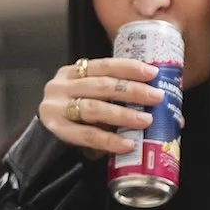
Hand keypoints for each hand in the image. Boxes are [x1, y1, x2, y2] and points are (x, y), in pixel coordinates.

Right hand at [38, 57, 163, 156]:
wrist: (42, 140)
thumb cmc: (74, 117)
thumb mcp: (89, 98)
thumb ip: (116, 99)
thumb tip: (167, 114)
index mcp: (72, 72)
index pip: (104, 65)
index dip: (129, 67)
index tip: (152, 73)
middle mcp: (61, 86)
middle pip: (101, 85)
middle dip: (132, 90)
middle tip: (156, 97)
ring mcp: (56, 108)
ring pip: (94, 108)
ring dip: (123, 114)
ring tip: (146, 121)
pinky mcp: (56, 130)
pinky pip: (86, 135)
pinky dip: (109, 140)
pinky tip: (127, 144)